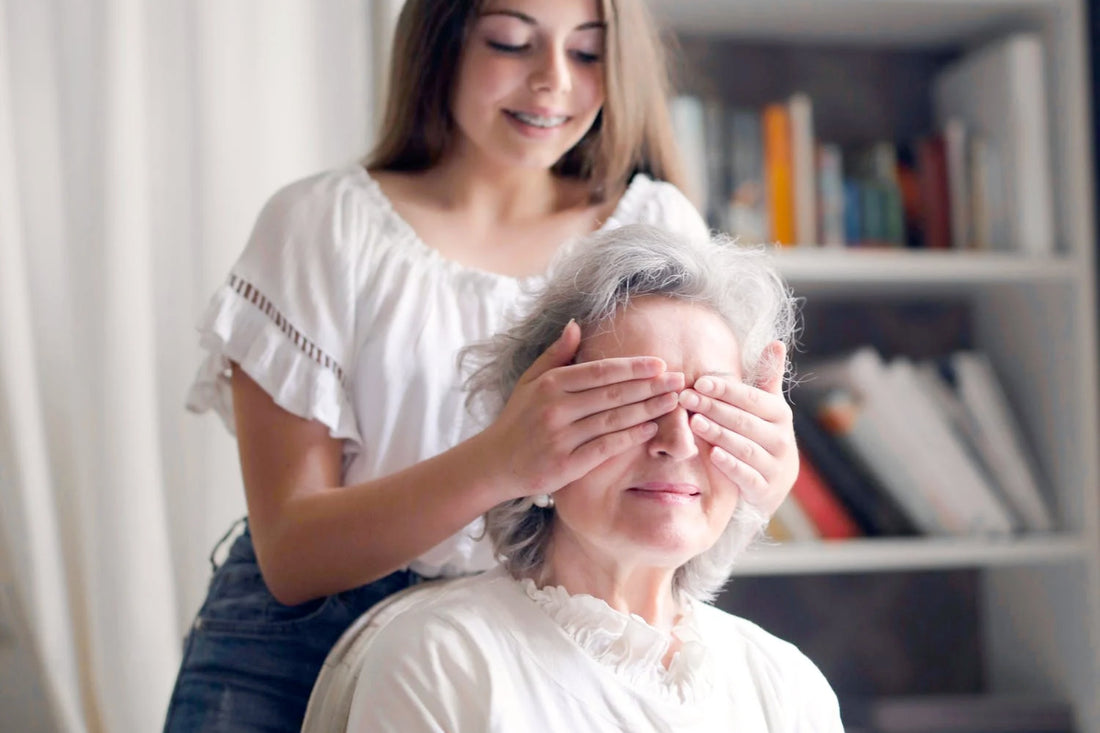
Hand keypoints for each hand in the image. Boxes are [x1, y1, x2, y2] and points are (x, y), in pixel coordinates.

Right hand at [479, 320, 684, 500]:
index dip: (633, 368)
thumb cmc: (517, 419)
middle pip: (613, 394)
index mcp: (550, 384)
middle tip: (680, 380)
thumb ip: (555, 354)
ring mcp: (560, 437)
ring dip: (647, 410)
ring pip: (613, 420)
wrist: (494, 464)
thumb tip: (577, 324)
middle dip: (650, 386)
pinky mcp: (565, 465)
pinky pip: (605, 448)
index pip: (600, 371)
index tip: (660, 363)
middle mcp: (555, 409)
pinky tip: (651, 429)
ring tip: (672, 402)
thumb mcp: (530, 382)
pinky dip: (630, 437)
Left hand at [678, 341, 796, 515]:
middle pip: (744, 420)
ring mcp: (775, 465)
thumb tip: (776, 342)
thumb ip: (768, 377)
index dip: (725, 389)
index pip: (751, 398)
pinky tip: (712, 455)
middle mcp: (781, 439)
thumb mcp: (768, 407)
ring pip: (744, 447)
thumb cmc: (763, 435)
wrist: (774, 483)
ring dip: (718, 434)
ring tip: (693, 422)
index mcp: (780, 414)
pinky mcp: (765, 489)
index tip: (699, 381)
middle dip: (713, 408)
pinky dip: (731, 466)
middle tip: (686, 398)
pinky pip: (747, 476)